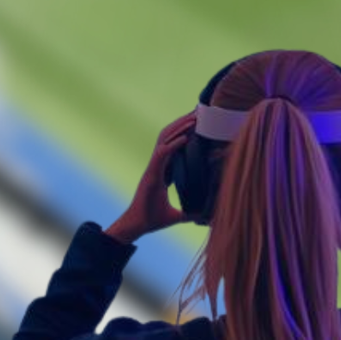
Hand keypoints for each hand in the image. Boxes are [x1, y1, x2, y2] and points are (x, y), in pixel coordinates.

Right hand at [105, 113, 195, 244]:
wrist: (137, 226)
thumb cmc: (152, 219)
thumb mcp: (176, 215)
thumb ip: (188, 213)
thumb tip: (203, 217)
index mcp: (162, 170)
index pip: (172, 144)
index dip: (182, 131)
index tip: (196, 122)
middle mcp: (156, 165)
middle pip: (168, 136)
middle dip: (182, 122)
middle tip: (198, 112)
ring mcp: (153, 168)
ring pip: (164, 140)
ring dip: (179, 128)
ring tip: (193, 119)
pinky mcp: (151, 175)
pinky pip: (162, 155)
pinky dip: (173, 145)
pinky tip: (185, 138)